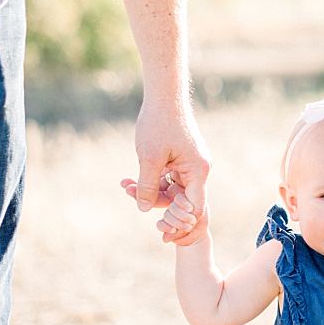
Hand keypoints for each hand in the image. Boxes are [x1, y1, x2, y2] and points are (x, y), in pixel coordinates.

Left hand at [134, 98, 209, 242]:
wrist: (164, 97)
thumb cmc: (158, 124)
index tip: (159, 227)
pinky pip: (167, 178)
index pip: (193, 207)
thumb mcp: (149, 158)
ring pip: (170, 189)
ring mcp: (190, 165)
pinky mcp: (181, 159)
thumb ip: (147, 186)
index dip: (178, 220)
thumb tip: (143, 209)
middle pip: (180, 199)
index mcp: (198, 172)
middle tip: (130, 194)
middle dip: (155, 201)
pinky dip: (151, 180)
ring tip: (126, 185)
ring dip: (148, 190)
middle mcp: (198, 170)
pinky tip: (130, 179)